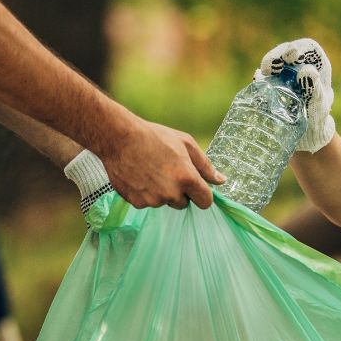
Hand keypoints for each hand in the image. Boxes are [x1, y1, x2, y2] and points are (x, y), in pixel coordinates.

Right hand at [101, 119, 224, 209]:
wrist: (119, 138)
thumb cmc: (155, 137)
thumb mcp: (186, 144)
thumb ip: (205, 165)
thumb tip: (221, 181)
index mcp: (187, 179)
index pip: (205, 202)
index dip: (202, 194)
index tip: (196, 187)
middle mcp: (171, 193)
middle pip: (184, 203)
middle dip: (180, 191)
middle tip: (167, 171)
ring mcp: (153, 200)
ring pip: (165, 202)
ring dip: (162, 192)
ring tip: (151, 170)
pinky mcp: (137, 203)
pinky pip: (148, 203)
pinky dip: (146, 193)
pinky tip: (139, 176)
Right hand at [260, 38, 335, 152]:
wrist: (307, 135)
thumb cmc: (318, 118)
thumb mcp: (319, 104)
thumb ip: (314, 88)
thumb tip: (305, 70)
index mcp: (318, 66)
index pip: (308, 48)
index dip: (299, 48)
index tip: (291, 56)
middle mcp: (301, 66)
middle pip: (288, 51)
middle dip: (278, 54)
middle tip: (271, 66)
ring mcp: (286, 74)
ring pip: (276, 61)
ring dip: (269, 63)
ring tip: (265, 72)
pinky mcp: (274, 84)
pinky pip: (266, 75)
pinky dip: (261, 76)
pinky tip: (258, 79)